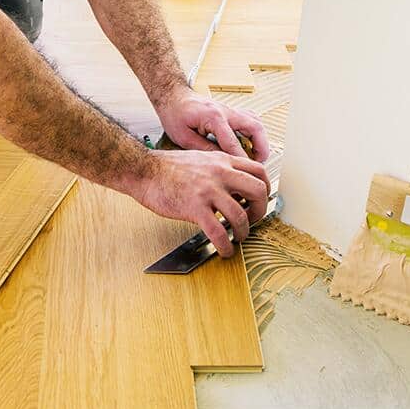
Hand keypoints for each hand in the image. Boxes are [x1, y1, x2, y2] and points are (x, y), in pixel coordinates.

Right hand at [130, 150, 270, 256]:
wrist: (144, 170)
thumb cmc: (167, 167)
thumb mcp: (201, 158)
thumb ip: (219, 168)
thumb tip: (234, 185)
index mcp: (222, 160)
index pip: (259, 171)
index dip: (265, 189)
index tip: (260, 201)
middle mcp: (220, 172)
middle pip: (258, 190)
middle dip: (260, 211)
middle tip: (252, 220)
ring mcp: (208, 190)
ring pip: (241, 215)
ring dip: (244, 232)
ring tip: (238, 238)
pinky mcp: (195, 207)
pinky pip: (219, 231)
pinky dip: (226, 246)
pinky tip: (225, 250)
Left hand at [156, 87, 271, 162]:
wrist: (174, 97)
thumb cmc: (175, 113)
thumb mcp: (184, 137)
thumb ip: (204, 149)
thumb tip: (221, 161)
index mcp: (214, 117)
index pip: (233, 143)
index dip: (241, 160)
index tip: (245, 172)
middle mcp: (225, 111)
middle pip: (254, 127)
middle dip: (261, 147)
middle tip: (260, 163)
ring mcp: (230, 110)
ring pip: (256, 122)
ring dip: (261, 140)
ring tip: (258, 156)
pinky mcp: (230, 112)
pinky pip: (250, 119)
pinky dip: (255, 132)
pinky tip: (251, 143)